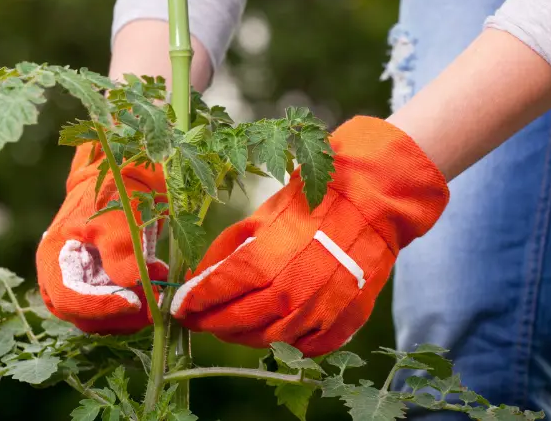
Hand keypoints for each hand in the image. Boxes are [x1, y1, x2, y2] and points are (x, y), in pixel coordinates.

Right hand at [36, 142, 168, 333]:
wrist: (126, 180)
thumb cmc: (115, 193)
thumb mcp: (118, 217)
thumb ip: (120, 250)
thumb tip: (130, 285)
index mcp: (53, 259)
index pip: (68, 299)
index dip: (98, 306)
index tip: (133, 301)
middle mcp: (60, 279)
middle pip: (82, 316)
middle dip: (119, 313)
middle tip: (153, 299)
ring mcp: (80, 287)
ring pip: (100, 319)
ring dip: (130, 312)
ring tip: (157, 285)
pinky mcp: (100, 289)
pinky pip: (113, 311)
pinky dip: (135, 305)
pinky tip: (155, 284)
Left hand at [169, 116, 448, 354]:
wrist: (371, 204)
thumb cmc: (311, 203)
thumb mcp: (261, 216)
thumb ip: (227, 249)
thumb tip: (199, 277)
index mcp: (268, 259)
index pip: (220, 291)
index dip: (196, 302)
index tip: (179, 308)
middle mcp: (293, 291)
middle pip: (240, 321)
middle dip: (212, 323)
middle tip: (198, 320)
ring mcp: (320, 311)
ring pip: (269, 339)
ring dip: (243, 335)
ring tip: (230, 325)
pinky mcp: (343, 322)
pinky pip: (306, 347)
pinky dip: (284, 343)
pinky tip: (271, 330)